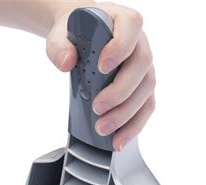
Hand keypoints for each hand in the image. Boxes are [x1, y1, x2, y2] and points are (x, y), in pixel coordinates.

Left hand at [46, 2, 154, 150]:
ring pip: (146, 92)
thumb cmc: (77, 34)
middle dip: (120, 92)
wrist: (84, 38)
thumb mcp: (60, 35)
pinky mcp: (141, 89)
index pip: (130, 29)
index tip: (102, 67)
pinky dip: (133, 127)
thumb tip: (66, 62)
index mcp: (124, 22)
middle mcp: (140, 44)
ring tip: (104, 129)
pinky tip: (119, 140)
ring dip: (126, 115)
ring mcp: (143, 68)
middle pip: (141, 68)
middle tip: (98, 107)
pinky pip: (145, 109)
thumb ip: (59, 46)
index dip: (119, 48)